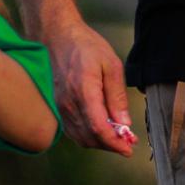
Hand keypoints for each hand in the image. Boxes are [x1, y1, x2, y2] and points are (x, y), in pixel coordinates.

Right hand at [41, 15, 134, 155]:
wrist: (56, 36)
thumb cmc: (85, 46)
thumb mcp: (111, 65)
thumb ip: (117, 96)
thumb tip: (124, 123)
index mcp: (83, 91)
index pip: (99, 128)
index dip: (115, 143)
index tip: (129, 149)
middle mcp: (67, 103)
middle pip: (90, 137)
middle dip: (110, 145)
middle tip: (128, 144)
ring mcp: (59, 106)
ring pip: (80, 136)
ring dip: (100, 142)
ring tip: (118, 138)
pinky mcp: (56, 106)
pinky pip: (72, 129)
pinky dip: (88, 135)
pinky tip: (101, 130)